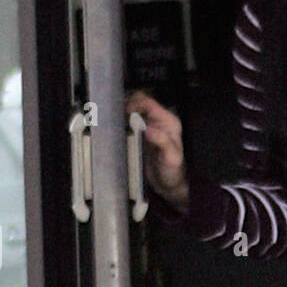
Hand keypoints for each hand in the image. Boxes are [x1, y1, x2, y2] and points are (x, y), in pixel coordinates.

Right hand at [125, 90, 187, 208]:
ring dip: (122, 114)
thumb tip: (148, 129)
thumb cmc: (173, 171)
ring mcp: (148, 126)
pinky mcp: (139, 134)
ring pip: (131, 110)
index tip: (123, 114)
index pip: (148, 102)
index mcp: (168, 121)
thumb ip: (163, 142)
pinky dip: (120, 123)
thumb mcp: (171, 158)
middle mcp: (158, 120)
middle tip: (116, 119)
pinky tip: (115, 130)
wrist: (168, 184)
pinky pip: (127, 122)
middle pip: (138, 102)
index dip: (134, 104)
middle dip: (125, 107)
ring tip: (114, 124)